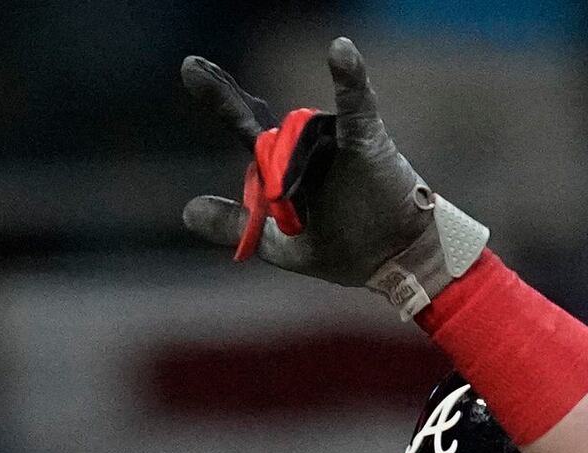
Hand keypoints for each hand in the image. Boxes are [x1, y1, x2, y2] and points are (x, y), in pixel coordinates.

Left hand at [182, 39, 488, 309]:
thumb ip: (236, 224)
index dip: (222, 98)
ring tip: (307, 212)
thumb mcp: (280, 244)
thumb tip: (187, 210)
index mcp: (287, 166)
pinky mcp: (367, 141)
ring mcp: (336, 142)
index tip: (190, 68)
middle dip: (225, 98)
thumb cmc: (349, 249)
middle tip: (190, 69)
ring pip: (298, 136)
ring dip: (292, 172)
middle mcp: (307, 147)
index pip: (247, 127)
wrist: (400, 266)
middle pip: (263, 121)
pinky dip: (352, 79)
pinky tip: (341, 51)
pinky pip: (358, 107)